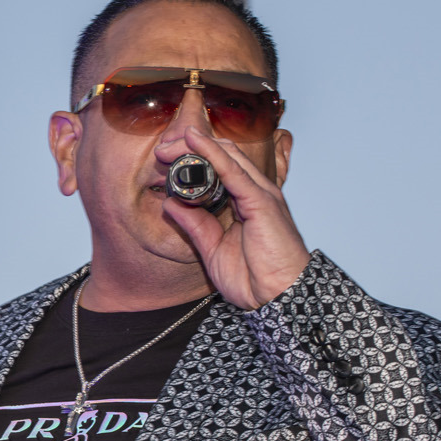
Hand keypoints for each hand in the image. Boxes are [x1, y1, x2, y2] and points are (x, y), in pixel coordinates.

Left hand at [160, 129, 310, 309]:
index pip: (220, 166)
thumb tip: (170, 203)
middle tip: (162, 148)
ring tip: (170, 143)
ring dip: (196, 146)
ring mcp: (261, 194)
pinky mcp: (262, 202)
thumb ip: (194, 224)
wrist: (278, 299)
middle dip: (190, 147)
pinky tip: (195, 142)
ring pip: (228, 156)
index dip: (193, 157)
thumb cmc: (255, 278)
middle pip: (223, 155)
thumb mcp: (212, 248)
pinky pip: (233, 171)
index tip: (165, 158)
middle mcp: (255, 193)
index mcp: (245, 202)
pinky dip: (213, 153)